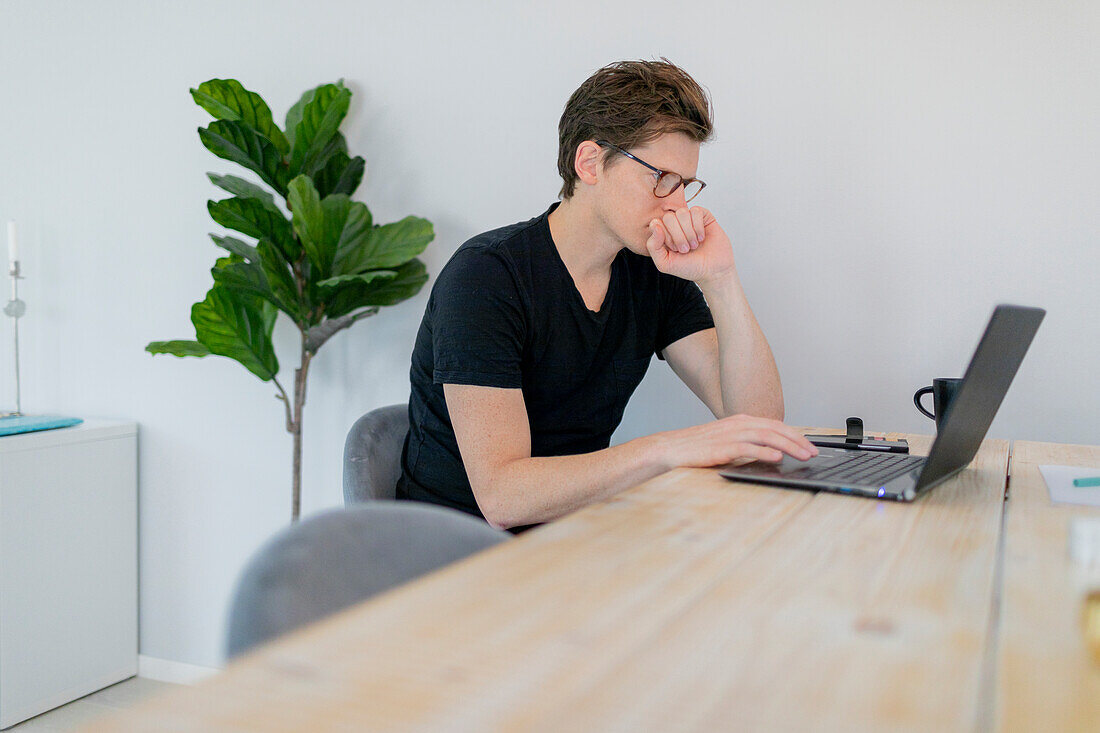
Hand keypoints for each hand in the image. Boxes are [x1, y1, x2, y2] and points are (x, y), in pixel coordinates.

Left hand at [645, 206, 736, 285]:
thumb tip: (655, 225)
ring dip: (689, 233)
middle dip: (678, 236)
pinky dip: (699, 227)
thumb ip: (653, 246)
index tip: (674, 250)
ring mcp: (689, 219)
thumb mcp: (665, 263)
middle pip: (668, 217)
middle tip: (686, 249)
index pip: (656, 223)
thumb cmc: (690, 268)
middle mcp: (675, 224)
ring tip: (694, 245)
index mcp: (663, 234)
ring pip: (682, 212)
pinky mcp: (703, 216)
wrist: (713, 270)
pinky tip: (702, 237)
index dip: (665, 237)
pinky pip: (696, 211)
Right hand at [652, 414, 818, 469]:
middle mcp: (738, 424)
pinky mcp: (722, 447)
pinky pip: (748, 448)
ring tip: (803, 456)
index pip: (775, 425)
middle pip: (776, 429)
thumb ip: (747, 445)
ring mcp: (730, 434)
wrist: (670, 449)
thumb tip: (771, 454)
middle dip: (798, 440)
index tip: (810, 446)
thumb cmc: (697, 448)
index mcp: (740, 421)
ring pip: (767, 436)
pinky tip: (777, 458)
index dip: (796, 435)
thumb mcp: (726, 443)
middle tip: (814, 453)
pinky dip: (765, 452)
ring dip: (789, 446)